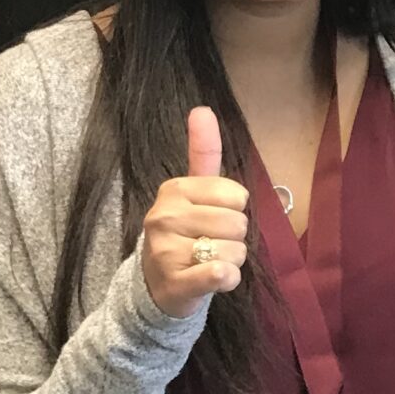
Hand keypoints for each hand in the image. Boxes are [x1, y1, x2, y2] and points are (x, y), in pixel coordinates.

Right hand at [141, 108, 247, 318]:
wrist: (156, 285)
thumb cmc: (183, 233)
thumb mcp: (193, 192)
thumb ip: (202, 152)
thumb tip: (202, 109)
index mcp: (174, 190)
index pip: (237, 194)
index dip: (234, 209)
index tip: (212, 217)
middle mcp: (164, 216)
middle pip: (238, 223)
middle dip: (234, 237)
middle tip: (211, 243)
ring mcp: (166, 251)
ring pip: (235, 250)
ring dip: (232, 260)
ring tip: (208, 261)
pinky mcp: (175, 283)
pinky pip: (222, 274)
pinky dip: (228, 279)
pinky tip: (213, 279)